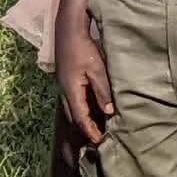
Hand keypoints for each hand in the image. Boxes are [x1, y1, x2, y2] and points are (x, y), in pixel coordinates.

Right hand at [56, 25, 114, 143]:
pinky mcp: (70, 83)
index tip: (101, 143)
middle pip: (76, 119)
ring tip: (99, 131)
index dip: (91, 132)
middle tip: (100, 141)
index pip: (81, 119)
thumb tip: (109, 112)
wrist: (69, 34)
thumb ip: (103, 90)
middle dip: (87, 131)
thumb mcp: (97, 69)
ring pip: (75, 111)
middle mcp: (66, 94)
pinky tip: (95, 111)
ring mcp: (66, 89)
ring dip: (85, 122)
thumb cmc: (84, 50)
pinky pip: (76, 103)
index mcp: (72, 93)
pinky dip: (85, 111)